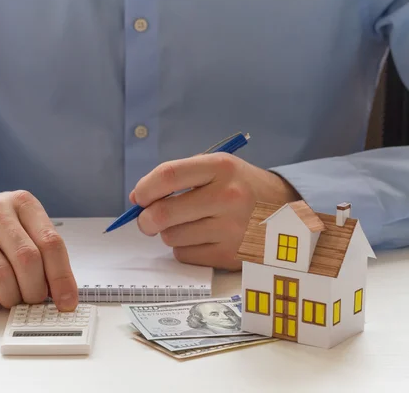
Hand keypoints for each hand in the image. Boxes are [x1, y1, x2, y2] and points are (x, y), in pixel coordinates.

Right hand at [0, 191, 77, 311]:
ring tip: (10, 300)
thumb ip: (44, 255)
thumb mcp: (23, 229)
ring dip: (10, 298)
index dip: (61, 278)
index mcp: (23, 203)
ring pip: (0, 274)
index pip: (51, 243)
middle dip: (35, 290)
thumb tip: (63, 295)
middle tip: (33, 301)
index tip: (66, 302)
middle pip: (27, 259)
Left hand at [130, 153, 300, 270]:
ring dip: (170, 233)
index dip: (145, 189)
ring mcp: (231, 230)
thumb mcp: (218, 168)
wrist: (288, 214)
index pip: (168, 176)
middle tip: (147, 220)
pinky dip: (185, 249)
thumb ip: (179, 177)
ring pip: (171, 237)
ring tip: (190, 224)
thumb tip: (137, 198)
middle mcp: (228, 197)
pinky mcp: (230, 256)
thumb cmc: (241, 188)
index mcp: (221, 168)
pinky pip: (185, 255)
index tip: (139, 197)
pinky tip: (202, 239)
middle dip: (145, 219)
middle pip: (163, 214)